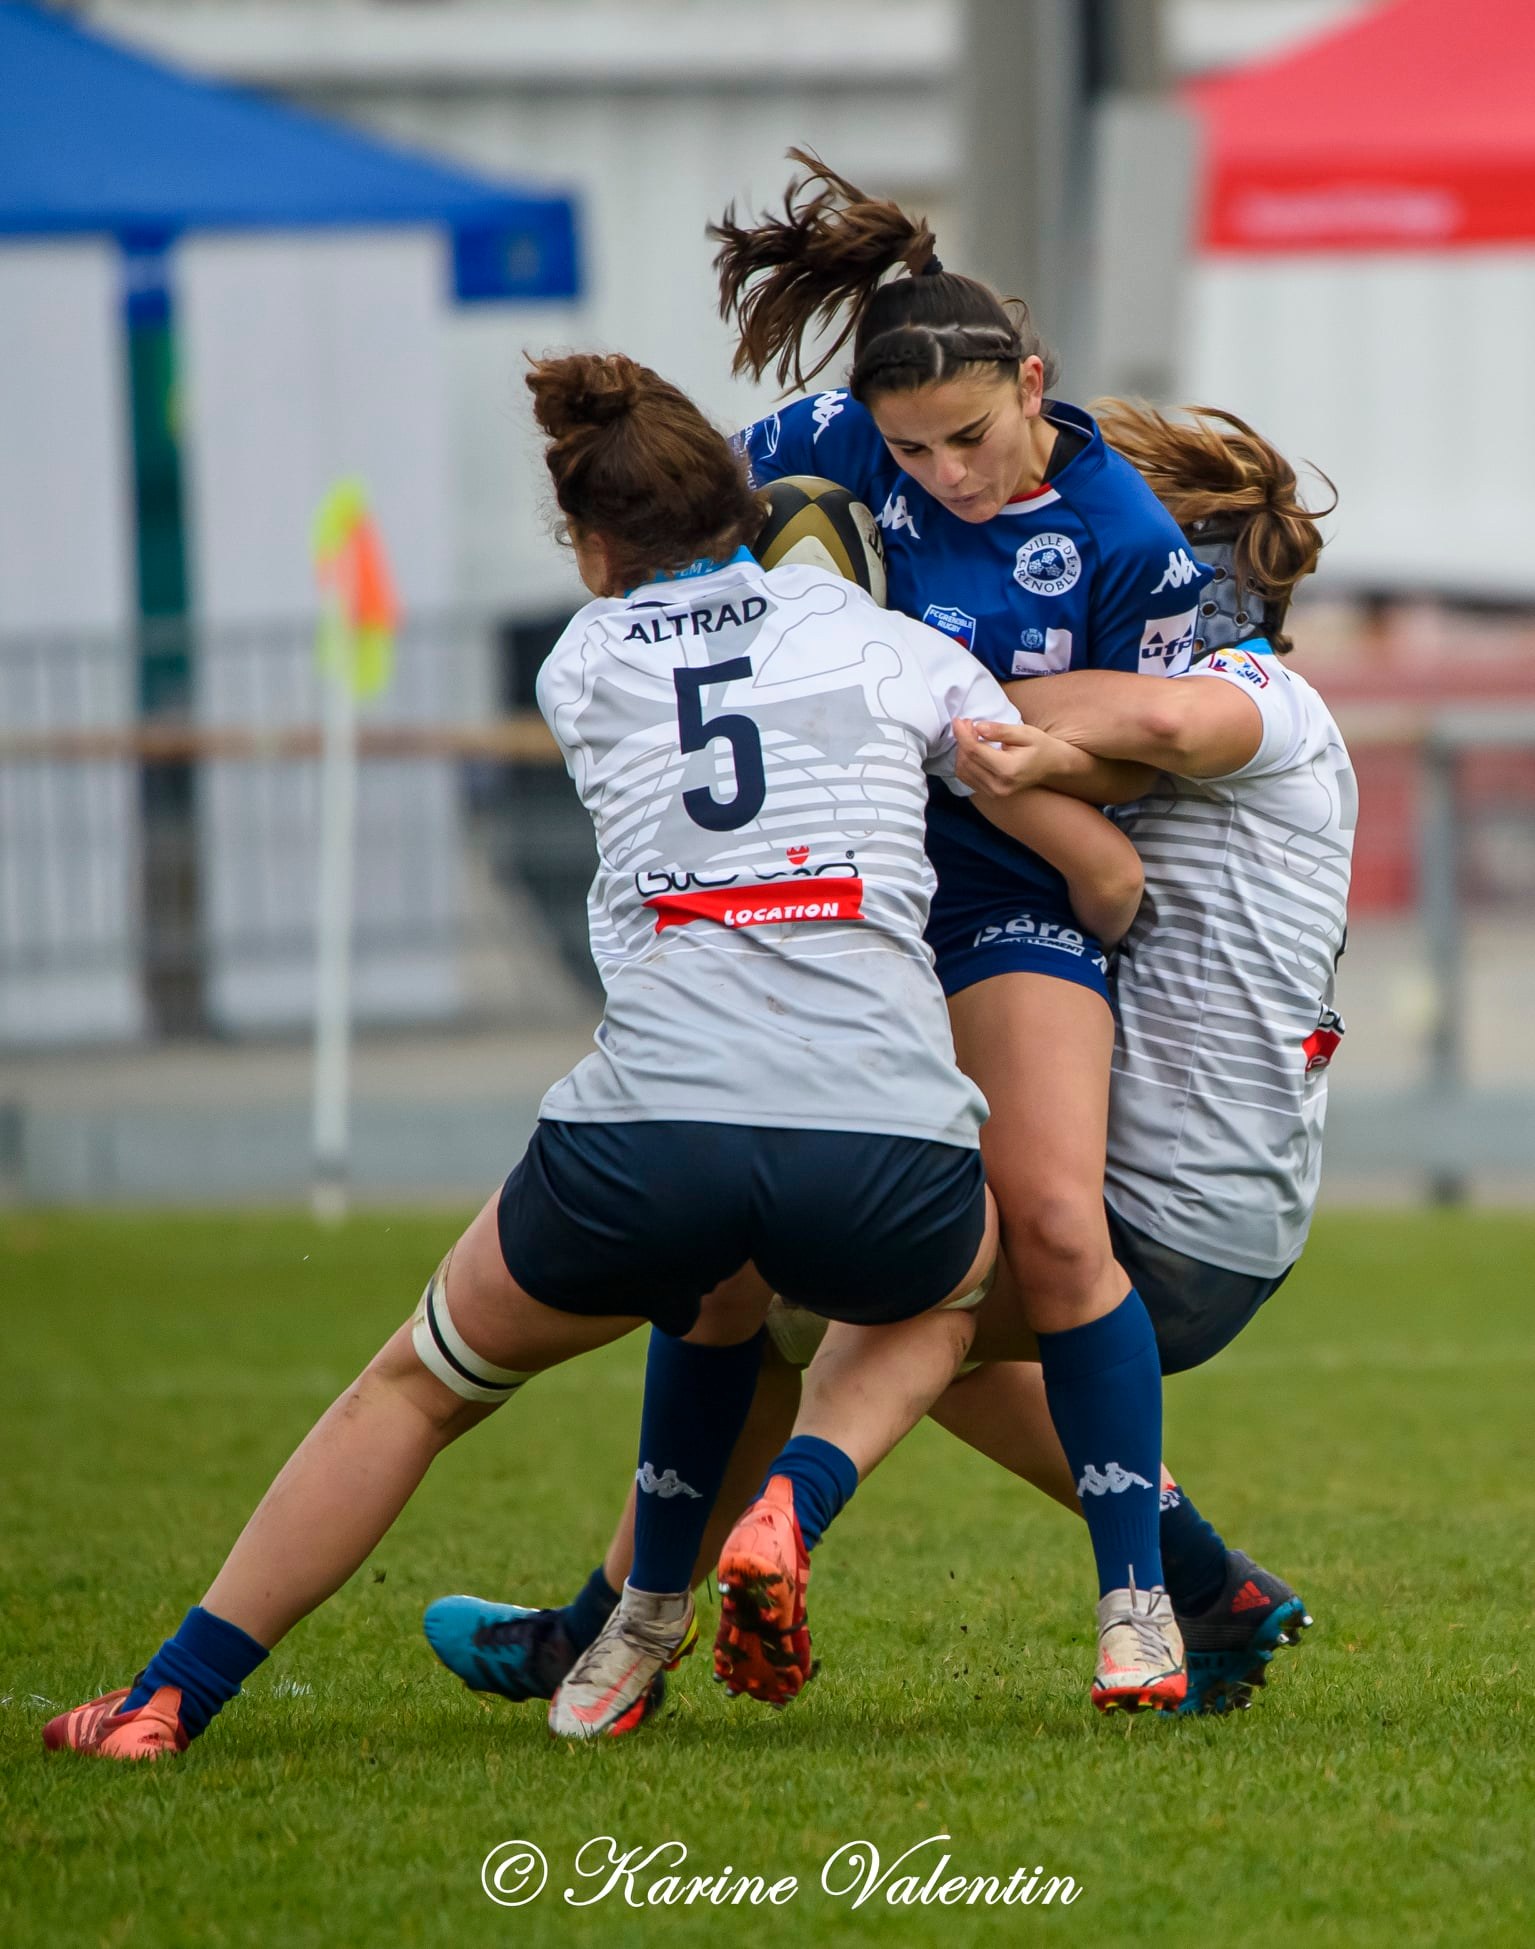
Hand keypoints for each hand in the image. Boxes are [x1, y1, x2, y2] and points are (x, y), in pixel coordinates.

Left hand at [953, 718, 1071, 795]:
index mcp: (1008, 769)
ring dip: (961, 751)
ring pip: (963, 770)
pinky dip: (964, 761)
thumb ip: (1000, 730)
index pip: (974, 751)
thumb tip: (978, 727)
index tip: (959, 720)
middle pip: (967, 761)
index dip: (962, 734)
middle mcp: (999, 785)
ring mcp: (994, 793)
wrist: (1052, 766)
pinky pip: (967, 777)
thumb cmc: (1040, 746)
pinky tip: (972, 749)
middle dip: (962, 740)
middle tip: (967, 723)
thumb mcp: (1025, 733)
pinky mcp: (990, 793)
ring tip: (971, 735)